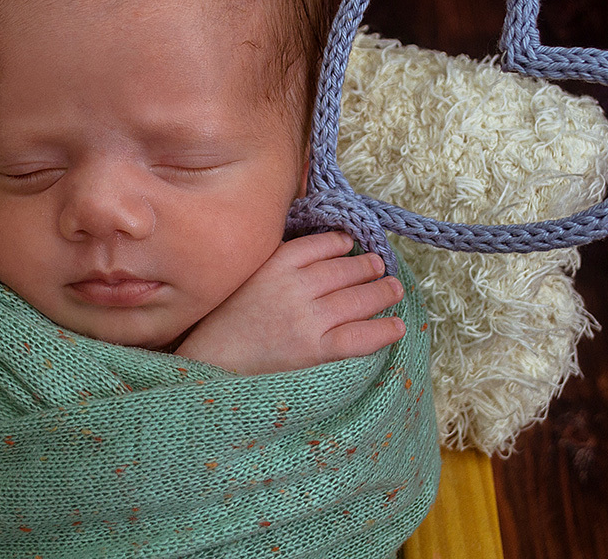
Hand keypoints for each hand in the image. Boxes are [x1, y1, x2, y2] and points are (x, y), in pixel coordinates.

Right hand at [174, 231, 405, 374]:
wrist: (210, 364)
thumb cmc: (222, 323)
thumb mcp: (243, 278)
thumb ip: (274, 263)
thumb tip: (316, 252)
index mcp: (273, 265)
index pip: (318, 245)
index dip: (340, 243)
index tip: (349, 244)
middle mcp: (293, 287)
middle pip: (343, 270)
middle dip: (367, 266)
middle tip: (380, 266)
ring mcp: (306, 319)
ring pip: (357, 299)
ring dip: (382, 292)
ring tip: (393, 288)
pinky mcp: (315, 350)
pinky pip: (359, 337)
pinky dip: (383, 330)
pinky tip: (397, 327)